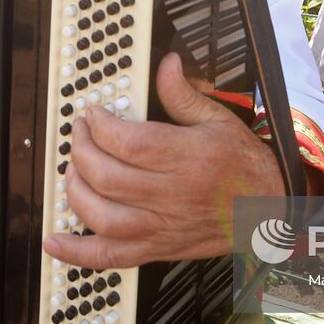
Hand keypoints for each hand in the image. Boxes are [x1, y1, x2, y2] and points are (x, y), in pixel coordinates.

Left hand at [44, 53, 284, 269]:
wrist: (268, 209)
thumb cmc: (244, 165)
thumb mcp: (219, 120)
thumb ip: (184, 95)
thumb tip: (166, 66)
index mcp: (189, 158)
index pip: (131, 144)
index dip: (101, 126)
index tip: (93, 114)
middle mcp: (173, 195)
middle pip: (109, 177)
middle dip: (83, 151)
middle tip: (80, 134)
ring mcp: (163, 226)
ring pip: (104, 216)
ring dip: (77, 191)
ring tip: (74, 169)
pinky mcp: (157, 248)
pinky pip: (111, 257)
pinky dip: (77, 253)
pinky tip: (54, 239)